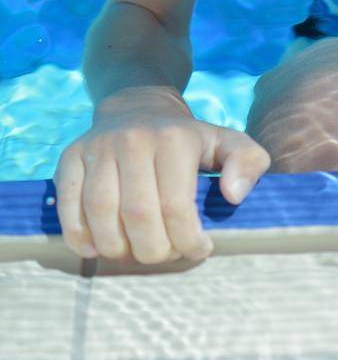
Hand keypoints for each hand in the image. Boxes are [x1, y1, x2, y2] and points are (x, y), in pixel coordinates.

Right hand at [53, 86, 270, 265]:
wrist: (137, 106)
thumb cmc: (187, 138)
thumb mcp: (227, 141)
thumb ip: (248, 162)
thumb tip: (234, 195)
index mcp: (175, 139)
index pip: (177, 207)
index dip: (187, 241)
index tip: (198, 249)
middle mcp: (134, 140)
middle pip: (138, 216)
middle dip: (153, 250)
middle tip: (164, 253)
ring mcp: (98, 148)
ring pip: (101, 215)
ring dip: (117, 249)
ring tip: (134, 252)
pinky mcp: (70, 158)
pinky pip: (69, 208)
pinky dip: (80, 237)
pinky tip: (99, 248)